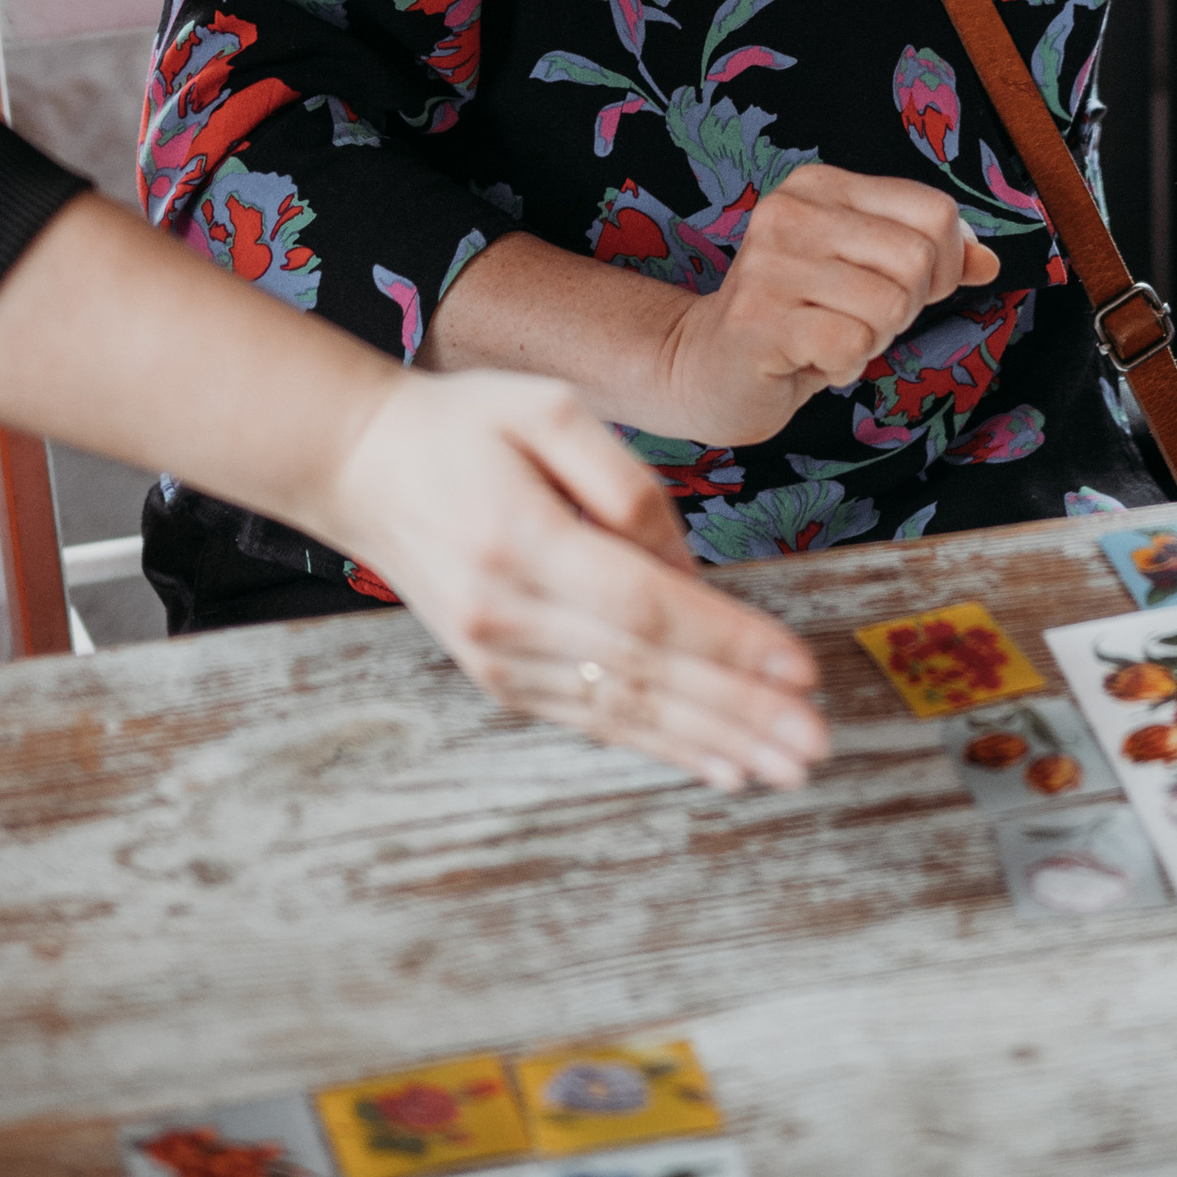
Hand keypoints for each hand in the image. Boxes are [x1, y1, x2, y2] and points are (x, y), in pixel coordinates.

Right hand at [328, 367, 829, 791]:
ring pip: (622, 710)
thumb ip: (625, 484)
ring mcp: (498, 656)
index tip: (799, 671)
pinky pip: (590, 718)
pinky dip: (658, 744)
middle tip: (815, 744)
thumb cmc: (462, 424)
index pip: (645, 608)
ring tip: (785, 766)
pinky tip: (716, 764)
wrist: (361, 468)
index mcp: (522, 543)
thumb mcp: (546, 410)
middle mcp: (508, 615)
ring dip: (711, 743)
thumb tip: (688, 568)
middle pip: (644, 674)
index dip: (728, 644)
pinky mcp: (498, 675)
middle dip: (739, 713)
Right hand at [661, 161, 998, 447]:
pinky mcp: (759, 319)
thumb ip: (929, 258)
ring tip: (827, 337)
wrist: (710, 366)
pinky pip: (852, 346)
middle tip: (857, 320)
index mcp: (822, 185)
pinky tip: (808, 358)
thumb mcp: (869, 273)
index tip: (906, 288)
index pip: (935, 211)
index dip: (944, 264)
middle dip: (905, 309)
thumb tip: (988, 262)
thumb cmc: (801, 317)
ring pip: (889, 307)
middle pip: (917, 261)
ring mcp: (770, 263)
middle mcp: (791, 211)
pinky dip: (843, 367)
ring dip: (872, 341)